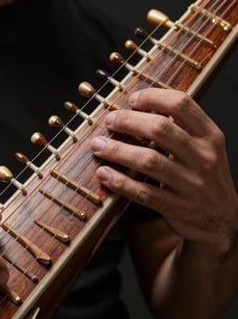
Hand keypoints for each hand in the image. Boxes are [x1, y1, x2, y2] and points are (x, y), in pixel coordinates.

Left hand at [91, 88, 237, 252]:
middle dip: (128, 121)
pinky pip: (143, 192)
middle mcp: (203, 158)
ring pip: (148, 161)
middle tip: (109, 120)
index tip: (132, 99)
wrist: (221, 221)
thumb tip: (142, 108)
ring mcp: (190, 184)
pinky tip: (104, 173)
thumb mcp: (205, 149)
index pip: (182, 104)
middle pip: (160, 129)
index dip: (153, 97)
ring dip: (117, 151)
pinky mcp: (177, 208)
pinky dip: (120, 182)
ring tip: (97, 146)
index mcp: (210, 137)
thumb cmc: (205, 178)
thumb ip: (182, 129)